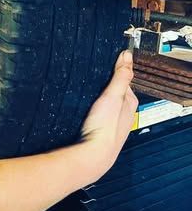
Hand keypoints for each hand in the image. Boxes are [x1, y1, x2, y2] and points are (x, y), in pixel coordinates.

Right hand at [79, 50, 137, 181]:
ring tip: (83, 89)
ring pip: (104, 103)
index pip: (124, 79)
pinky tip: (81, 106)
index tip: (103, 61)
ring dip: (95, 96)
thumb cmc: (105, 128)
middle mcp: (123, 112)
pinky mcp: (99, 127)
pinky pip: (96, 112)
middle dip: (103, 84)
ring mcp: (111, 121)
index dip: (114, 70)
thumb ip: (121, 76)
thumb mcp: (113, 96)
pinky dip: (90, 107)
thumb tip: (127, 55)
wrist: (92, 154)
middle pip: (113, 91)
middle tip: (90, 75)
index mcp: (130, 102)